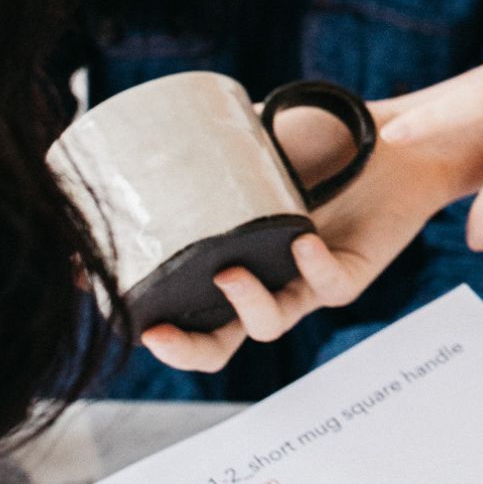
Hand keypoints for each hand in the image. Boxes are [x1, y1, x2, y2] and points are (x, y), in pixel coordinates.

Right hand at [139, 130, 458, 373]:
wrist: (383, 134)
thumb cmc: (313, 140)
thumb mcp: (247, 143)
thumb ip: (202, 149)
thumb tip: (134, 140)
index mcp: (228, 257)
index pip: (180, 305)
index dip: (142, 310)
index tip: (99, 293)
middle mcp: (263, 280)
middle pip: (218, 342)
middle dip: (185, 349)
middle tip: (156, 333)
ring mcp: (304, 282)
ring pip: (269, 324)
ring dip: (245, 306)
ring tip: (230, 273)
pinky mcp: (349, 274)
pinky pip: (328, 285)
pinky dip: (313, 267)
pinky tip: (304, 240)